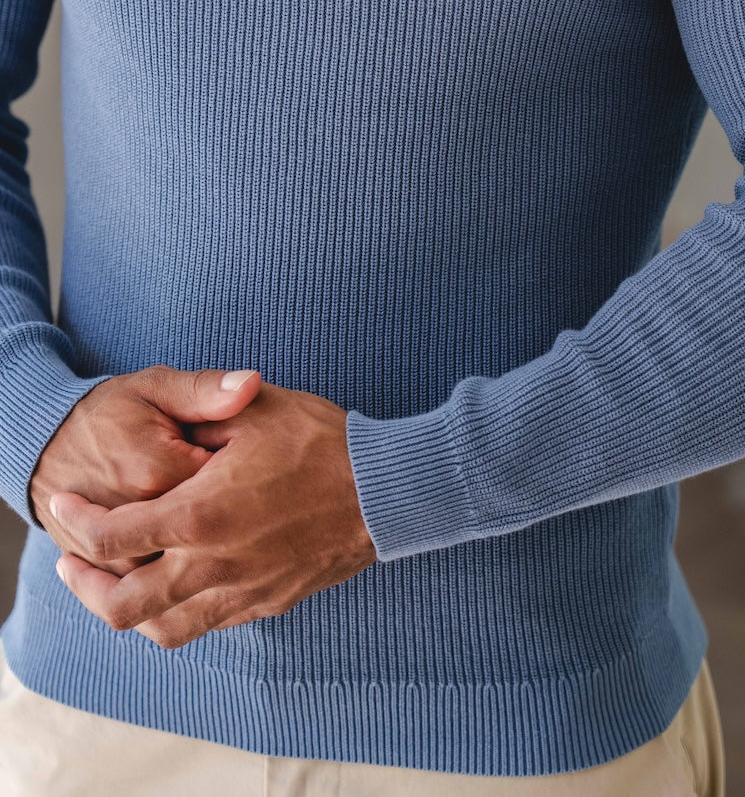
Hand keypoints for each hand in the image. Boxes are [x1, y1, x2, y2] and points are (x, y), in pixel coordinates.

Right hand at [29, 366, 262, 575]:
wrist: (45, 446)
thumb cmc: (110, 411)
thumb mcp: (156, 387)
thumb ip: (206, 389)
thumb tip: (251, 385)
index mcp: (158, 471)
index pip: (230, 482)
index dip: (246, 468)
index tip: (240, 453)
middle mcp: (138, 520)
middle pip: (211, 529)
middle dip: (224, 508)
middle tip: (218, 481)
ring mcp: (120, 552)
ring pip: (184, 565)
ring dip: (204, 546)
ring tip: (204, 510)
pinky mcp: (107, 572)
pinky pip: (155, 585)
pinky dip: (178, 570)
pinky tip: (189, 542)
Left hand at [48, 382, 376, 647]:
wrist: (385, 490)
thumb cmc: (322, 443)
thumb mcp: (254, 410)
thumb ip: (201, 417)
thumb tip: (170, 430)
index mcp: (201, 515)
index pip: (114, 536)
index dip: (77, 522)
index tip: (64, 506)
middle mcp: (214, 565)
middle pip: (123, 605)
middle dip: (86, 585)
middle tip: (72, 561)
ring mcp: (242, 591)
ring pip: (162, 630)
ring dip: (127, 611)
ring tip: (115, 583)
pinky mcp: (266, 603)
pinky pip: (206, 625)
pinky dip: (176, 613)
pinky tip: (175, 586)